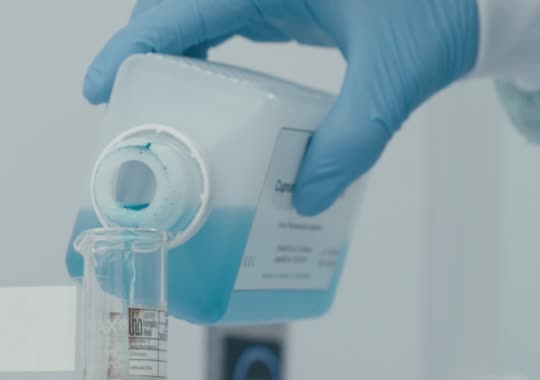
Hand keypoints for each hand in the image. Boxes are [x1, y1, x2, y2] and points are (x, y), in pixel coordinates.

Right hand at [83, 0, 478, 215]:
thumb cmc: (443, 5)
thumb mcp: (395, 76)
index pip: (180, 7)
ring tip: (155, 111)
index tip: (97, 88)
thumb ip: (353, 139)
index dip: (132, 47)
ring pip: (195, 12)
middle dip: (143, 55)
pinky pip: (223, 18)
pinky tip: (204, 93)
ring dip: (170, 55)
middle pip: (175, 6)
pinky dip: (203, 52)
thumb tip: (309, 199)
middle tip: (123, 113)